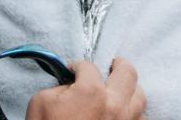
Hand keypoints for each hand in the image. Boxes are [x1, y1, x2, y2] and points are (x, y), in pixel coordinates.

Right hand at [25, 59, 145, 119]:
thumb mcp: (40, 104)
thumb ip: (58, 87)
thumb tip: (70, 86)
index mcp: (91, 92)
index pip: (89, 67)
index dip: (79, 66)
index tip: (75, 70)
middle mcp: (114, 105)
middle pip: (128, 72)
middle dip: (118, 65)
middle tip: (111, 65)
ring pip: (140, 97)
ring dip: (130, 89)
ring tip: (120, 89)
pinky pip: (139, 119)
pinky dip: (132, 113)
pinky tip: (122, 113)